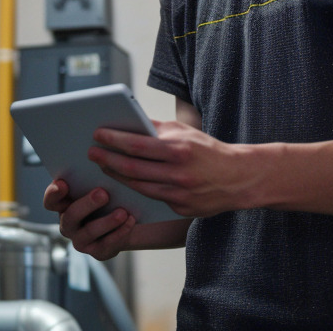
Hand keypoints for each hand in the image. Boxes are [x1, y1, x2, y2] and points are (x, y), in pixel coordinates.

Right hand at [42, 178, 135, 259]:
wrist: (126, 217)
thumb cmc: (108, 194)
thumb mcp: (98, 184)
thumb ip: (91, 176)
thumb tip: (98, 157)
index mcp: (63, 205)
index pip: (50, 201)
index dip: (54, 193)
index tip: (64, 183)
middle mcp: (68, 224)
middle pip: (71, 216)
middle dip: (86, 204)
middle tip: (103, 193)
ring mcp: (81, 240)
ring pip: (89, 232)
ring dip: (106, 221)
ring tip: (122, 212)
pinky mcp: (98, 252)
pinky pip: (107, 244)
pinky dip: (120, 232)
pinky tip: (130, 220)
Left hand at [89, 120, 258, 217]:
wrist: (239, 178)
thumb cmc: (208, 150)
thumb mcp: (185, 132)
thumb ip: (157, 128)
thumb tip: (128, 123)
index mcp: (178, 150)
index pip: (136, 145)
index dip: (113, 140)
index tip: (97, 134)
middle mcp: (178, 174)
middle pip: (132, 169)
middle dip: (108, 159)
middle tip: (92, 152)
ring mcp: (179, 195)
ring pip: (138, 187)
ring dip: (116, 176)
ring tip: (104, 165)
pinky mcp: (180, 209)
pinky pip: (152, 199)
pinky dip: (135, 190)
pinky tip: (122, 182)